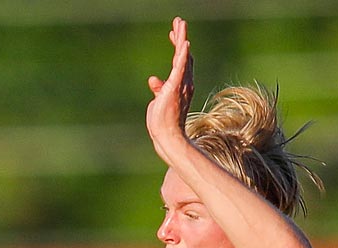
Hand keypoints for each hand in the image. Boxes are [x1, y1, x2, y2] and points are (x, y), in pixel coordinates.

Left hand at [146, 17, 194, 161]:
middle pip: (184, 55)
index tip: (174, 34)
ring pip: (183, 57)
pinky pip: (181, 68)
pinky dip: (183, 55)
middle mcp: (185, 82)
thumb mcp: (158, 102)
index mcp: (181, 85)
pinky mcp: (175, 88)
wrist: (167, 136)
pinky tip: (184, 43)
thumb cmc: (163, 123)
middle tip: (178, 21)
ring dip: (181, 39)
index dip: (179, 47)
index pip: (182, 62)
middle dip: (181, 37)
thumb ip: (158, 89)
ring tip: (180, 23)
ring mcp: (181, 84)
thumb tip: (152, 79)